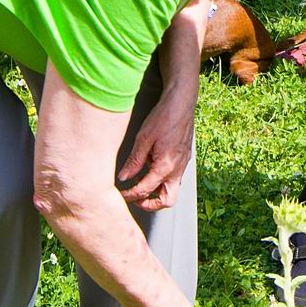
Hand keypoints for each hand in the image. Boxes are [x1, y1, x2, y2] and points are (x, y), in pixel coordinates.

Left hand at [117, 93, 195, 210]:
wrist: (181, 102)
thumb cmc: (163, 117)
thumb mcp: (143, 139)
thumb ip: (134, 161)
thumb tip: (124, 177)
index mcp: (165, 167)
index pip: (145, 190)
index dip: (130, 195)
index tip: (121, 194)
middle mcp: (177, 169)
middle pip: (167, 200)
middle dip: (150, 204)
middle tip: (135, 198)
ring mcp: (183, 164)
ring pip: (172, 189)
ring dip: (156, 191)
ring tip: (141, 182)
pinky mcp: (184, 158)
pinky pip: (174, 177)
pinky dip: (162, 179)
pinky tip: (150, 166)